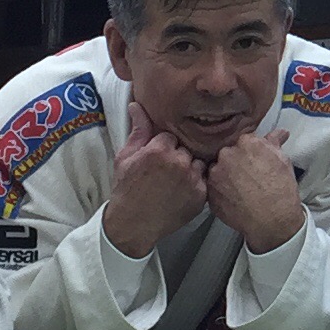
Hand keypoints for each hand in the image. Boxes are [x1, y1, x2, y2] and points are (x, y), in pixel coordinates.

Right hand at [99, 117, 209, 258]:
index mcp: (160, 149)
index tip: (156, 158)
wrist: (132, 224)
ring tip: (174, 182)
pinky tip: (180, 191)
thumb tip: (137, 105)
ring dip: (189, 168)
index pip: (171, 135)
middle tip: (165, 171)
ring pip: (198, 162)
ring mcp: (192, 179)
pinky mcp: (201, 195)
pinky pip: (204, 180)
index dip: (163, 146)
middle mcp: (179, 162)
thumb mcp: (125, 157)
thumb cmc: (126, 190)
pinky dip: (196, 184)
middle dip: (178, 156)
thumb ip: (138, 130)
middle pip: (187, 147)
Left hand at [205, 131, 306, 256]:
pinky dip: (221, 192)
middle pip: (227, 153)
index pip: (243, 141)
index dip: (249, 152)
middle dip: (235, 162)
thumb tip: (279, 133)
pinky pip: (213, 188)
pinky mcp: (210, 193)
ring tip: (239, 189)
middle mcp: (227, 155)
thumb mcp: (283, 161)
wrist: (272, 219)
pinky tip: (234, 198)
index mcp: (245, 143)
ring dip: (225, 176)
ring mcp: (215, 174)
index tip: (254, 160)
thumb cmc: (281, 189)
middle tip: (247, 176)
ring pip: (217, 170)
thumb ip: (275, 143)